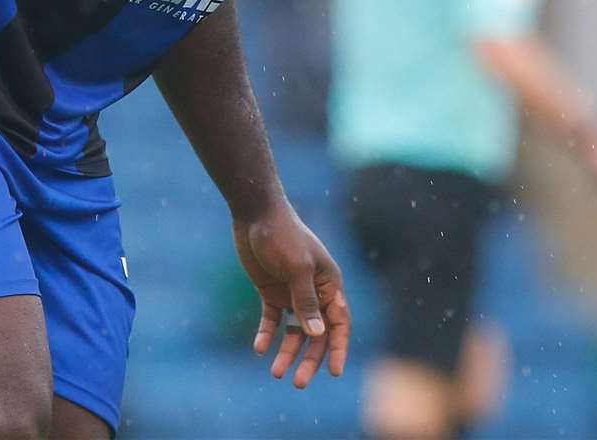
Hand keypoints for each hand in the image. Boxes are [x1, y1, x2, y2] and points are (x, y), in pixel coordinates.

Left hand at [232, 203, 351, 388]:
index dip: (339, 348)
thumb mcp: (297, 267)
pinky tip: (259, 348)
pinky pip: (272, 320)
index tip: (335, 373)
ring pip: (294, 331)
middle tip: (298, 383)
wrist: (256, 213)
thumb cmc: (282, 235)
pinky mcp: (271, 292)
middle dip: (310, 359)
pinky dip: (267, 334)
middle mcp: (314, 292)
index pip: (339, 322)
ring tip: (275, 372)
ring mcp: (292, 293)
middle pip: (317, 334)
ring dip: (287, 352)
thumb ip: (305, 301)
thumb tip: (317, 333)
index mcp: (330, 284)